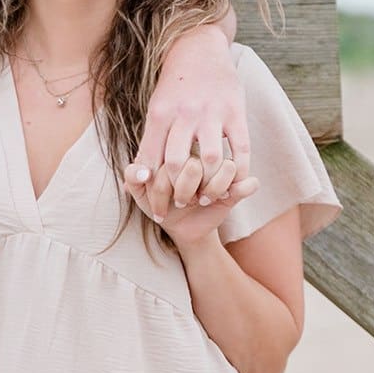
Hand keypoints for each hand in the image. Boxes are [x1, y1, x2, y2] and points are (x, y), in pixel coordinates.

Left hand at [123, 160, 259, 249]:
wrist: (183, 226)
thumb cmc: (159, 201)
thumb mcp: (139, 192)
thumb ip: (132, 177)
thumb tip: (145, 174)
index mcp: (173, 145)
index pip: (168, 159)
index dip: (161, 187)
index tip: (157, 205)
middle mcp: (197, 147)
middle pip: (192, 163)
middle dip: (183, 192)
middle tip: (181, 202)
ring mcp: (219, 161)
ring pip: (219, 163)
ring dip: (208, 191)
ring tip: (202, 199)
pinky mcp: (238, 178)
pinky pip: (241, 177)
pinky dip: (232, 191)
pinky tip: (223, 197)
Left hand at [136, 25, 249, 198]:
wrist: (199, 47)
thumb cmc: (174, 86)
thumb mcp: (155, 109)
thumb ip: (150, 142)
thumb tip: (139, 176)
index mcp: (160, 114)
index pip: (153, 161)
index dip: (154, 190)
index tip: (156, 208)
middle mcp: (185, 114)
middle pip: (179, 164)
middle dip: (179, 192)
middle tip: (181, 205)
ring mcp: (212, 112)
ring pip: (210, 159)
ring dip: (209, 184)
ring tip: (206, 197)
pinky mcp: (236, 111)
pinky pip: (240, 148)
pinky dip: (238, 170)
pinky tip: (234, 182)